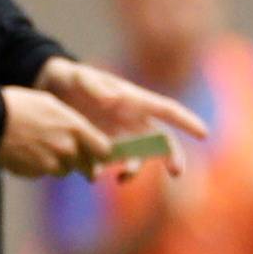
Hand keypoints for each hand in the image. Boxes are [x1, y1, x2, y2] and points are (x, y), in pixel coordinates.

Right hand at [0, 86, 111, 177]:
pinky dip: (38, 167)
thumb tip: (82, 136)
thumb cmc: (19, 105)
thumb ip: (72, 123)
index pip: (104, 150)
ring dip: (57, 164)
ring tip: (39, 147)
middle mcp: (67, 149)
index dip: (101, 153)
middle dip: (79, 162)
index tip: (97, 153)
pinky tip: (24, 152)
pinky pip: (43, 173)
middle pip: (85, 166)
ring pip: (63, 171)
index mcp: (74, 128)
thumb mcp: (51, 105)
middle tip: (66, 153)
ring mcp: (50, 163)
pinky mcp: (34, 173)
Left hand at [35, 58, 206, 173]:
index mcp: (133, 99)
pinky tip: (95, 175)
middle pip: (161, 140)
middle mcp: (131, 119)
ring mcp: (117, 134)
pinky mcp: (100, 145)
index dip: (186, 121)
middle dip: (172, 156)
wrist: (48, 89)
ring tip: (122, 177)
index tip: (204, 133)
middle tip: (177, 172)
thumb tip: (114, 99)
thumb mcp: (78, 76)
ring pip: (138, 156)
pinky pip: (111, 163)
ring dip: (136, 169)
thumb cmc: (68, 77)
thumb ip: (94, 86)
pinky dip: (107, 171)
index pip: (166, 110)